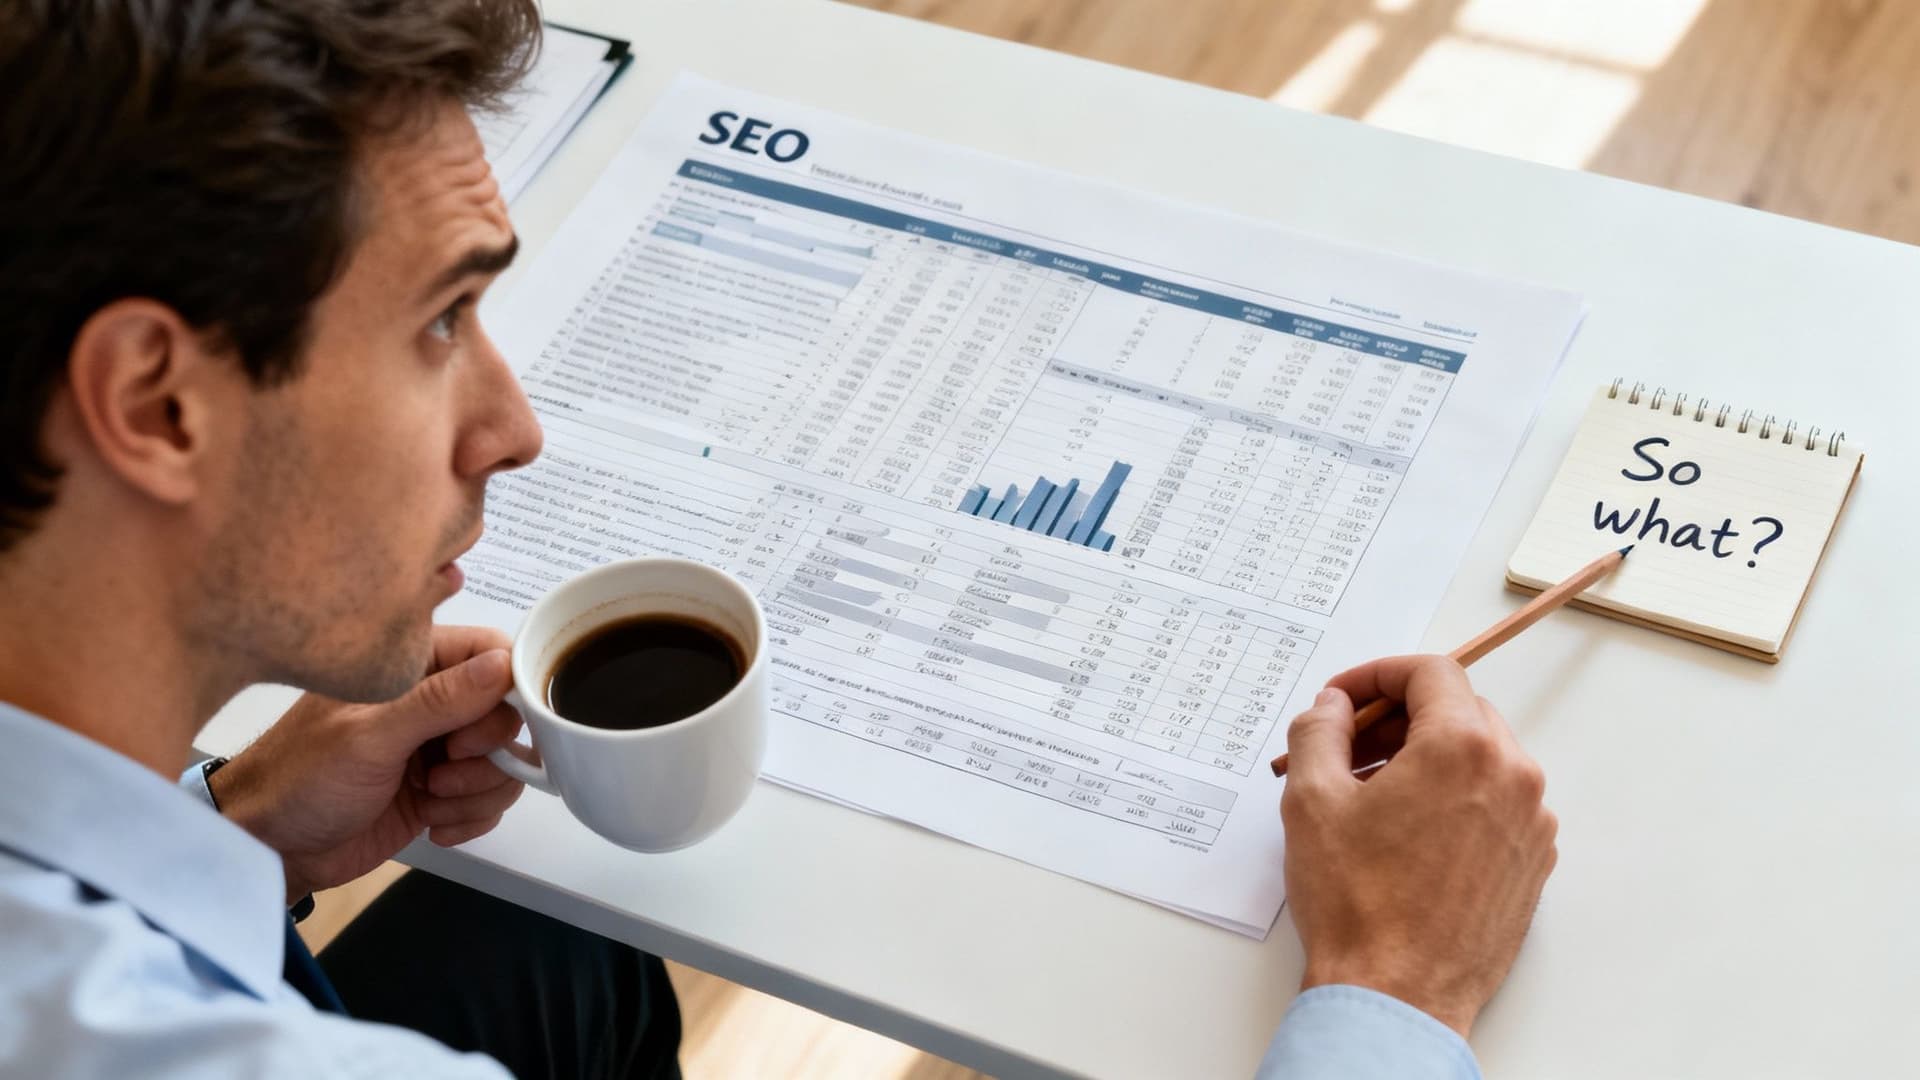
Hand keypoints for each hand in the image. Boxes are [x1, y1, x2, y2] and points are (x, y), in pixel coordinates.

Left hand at [211, 625, 527, 900]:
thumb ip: (439, 701)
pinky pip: (490, 799)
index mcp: (414, 666)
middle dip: (483, 757)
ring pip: (505, 764)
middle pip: (508, 717)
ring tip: (427, 803)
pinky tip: (430, 826)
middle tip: (437, 773)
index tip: (470, 734)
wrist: (271, 847)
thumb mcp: (369, 738)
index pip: (495, 656)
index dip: (503, 695)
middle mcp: (434, 702)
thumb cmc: (301, 780)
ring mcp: (440, 748)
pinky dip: (469, 819)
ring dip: (475, 793)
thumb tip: (503, 663)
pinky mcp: (442, 791)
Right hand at [1280, 655, 1556, 1037]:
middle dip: (1397, 718)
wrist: (1398, 995)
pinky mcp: (1532, 864)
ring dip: (1424, 759)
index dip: (1376, 675)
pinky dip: (1452, 799)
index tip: (1343, 700)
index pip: (1430, 673)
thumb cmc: (1359, 904)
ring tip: (1369, 796)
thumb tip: (1332, 707)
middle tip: (1345, 748)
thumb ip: (1320, 731)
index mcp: (1462, 748)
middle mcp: (1512, 777)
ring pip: (1478, 758)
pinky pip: (1494, 804)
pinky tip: (1405, 833)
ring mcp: (1531, 824)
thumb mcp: (1312, 800)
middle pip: (1457, 711)